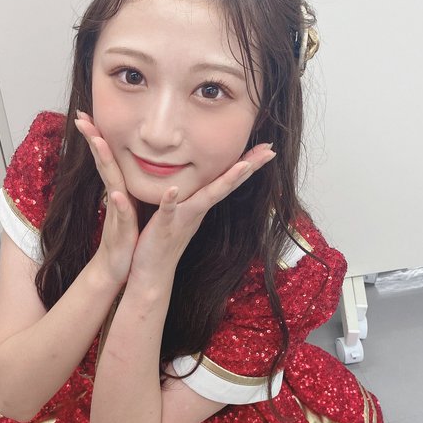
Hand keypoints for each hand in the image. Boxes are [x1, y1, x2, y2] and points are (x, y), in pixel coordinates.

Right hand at [74, 111, 137, 285]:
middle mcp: (115, 197)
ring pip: (111, 183)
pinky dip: (120, 204)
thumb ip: (122, 189)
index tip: (89, 115)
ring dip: (104, 162)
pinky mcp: (122, 230)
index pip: (107, 159)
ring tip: (98, 142)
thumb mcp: (126, 208)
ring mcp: (116, 212)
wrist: (116, 266)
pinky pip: (122, 215)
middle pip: (103, 163)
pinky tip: (117, 194)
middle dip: (93, 139)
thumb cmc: (123, 237)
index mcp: (119, 190)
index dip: (98, 137)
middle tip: (81, 118)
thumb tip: (118, 173)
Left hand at [130, 143, 275, 285]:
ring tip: (243, 165)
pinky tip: (173, 188)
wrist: (152, 273)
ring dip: (225, 182)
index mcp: (200, 205)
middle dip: (248, 167)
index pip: (226, 181)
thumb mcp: (178, 213)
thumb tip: (194, 178)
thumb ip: (187, 196)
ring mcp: (182, 219)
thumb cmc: (162, 240)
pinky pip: (168, 212)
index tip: (267, 148)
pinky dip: (170, 200)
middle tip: (270, 150)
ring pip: (206, 197)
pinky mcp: (164, 227)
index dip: (247, 164)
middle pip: (226, 185)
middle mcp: (196, 210)